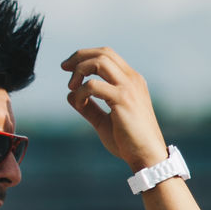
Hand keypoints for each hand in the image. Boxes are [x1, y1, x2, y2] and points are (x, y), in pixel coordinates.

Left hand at [61, 47, 167, 171]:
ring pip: (99, 62)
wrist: (147, 156)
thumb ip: (89, 108)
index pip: (107, 55)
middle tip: (64, 68)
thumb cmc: (128, 142)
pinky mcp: (122, 99)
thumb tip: (69, 96)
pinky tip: (79, 104)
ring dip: (80, 70)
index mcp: (131, 81)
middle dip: (79, 57)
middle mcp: (132, 79)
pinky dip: (81, 92)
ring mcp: (128, 87)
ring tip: (71, 87)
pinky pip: (94, 85)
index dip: (86, 56)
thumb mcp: (104, 122)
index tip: (68, 67)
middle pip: (103, 53)